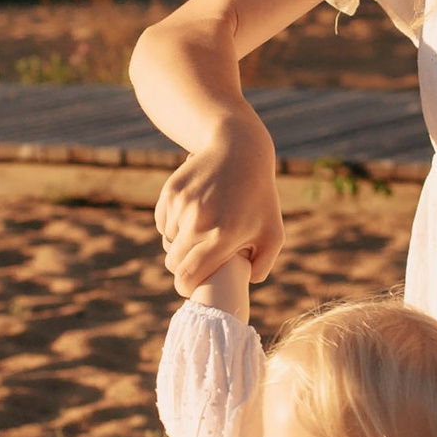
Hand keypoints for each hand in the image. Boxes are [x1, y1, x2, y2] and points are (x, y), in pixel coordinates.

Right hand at [154, 112, 282, 294]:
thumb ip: (262, 267)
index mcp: (224, 236)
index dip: (186, 287)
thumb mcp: (273, 233)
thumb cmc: (260, 197)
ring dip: (181, 243)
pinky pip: (163, 223)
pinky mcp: (171, 192)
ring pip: (168, 242)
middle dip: (182, 268)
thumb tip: (242, 285)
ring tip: (203, 233)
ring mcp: (183, 205)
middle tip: (197, 262)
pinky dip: (174, 225)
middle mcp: (199, 221)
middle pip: (173, 263)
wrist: (240, 150)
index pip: (187, 276)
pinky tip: (193, 215)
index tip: (191, 287)